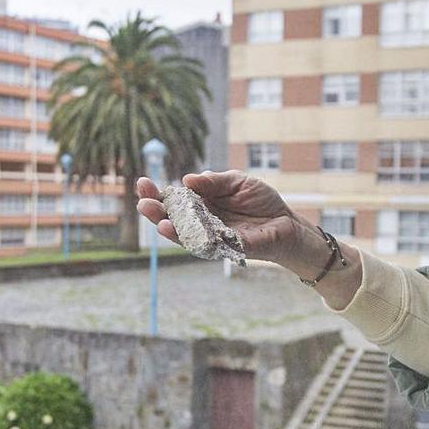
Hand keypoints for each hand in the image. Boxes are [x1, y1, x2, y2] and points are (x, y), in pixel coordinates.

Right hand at [135, 170, 307, 264]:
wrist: (286, 221)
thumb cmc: (261, 201)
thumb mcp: (236, 181)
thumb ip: (213, 181)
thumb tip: (187, 180)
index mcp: (202, 204)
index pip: (173, 199)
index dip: (157, 193)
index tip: (142, 183)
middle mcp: (203, 222)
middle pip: (173, 219)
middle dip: (156, 211)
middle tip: (143, 203)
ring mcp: (213, 237)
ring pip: (186, 236)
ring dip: (170, 229)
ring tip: (158, 220)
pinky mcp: (228, 248)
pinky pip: (208, 246)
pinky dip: (195, 240)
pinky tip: (183, 232)